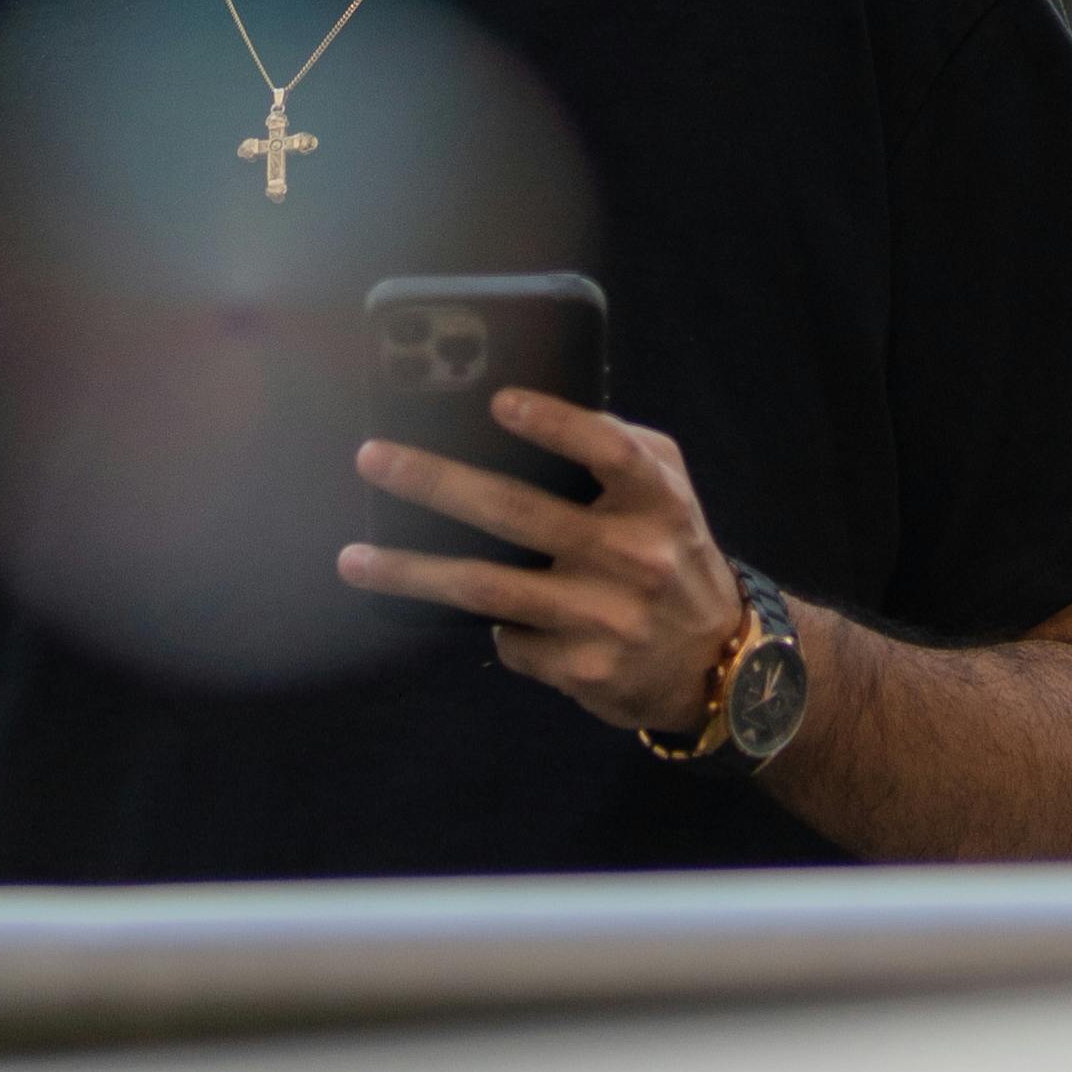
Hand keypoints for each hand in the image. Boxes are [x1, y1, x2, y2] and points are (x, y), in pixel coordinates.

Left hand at [340, 391, 752, 742]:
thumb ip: (618, 451)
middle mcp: (632, 557)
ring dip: (412, 572)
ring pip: (487, 588)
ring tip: (354, 558)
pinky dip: (486, 623)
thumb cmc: (672, 554)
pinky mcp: (579, 668)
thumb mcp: (668, 493)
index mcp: (656, 501)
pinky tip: (466, 614)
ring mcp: (603, 618)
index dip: (556, 424)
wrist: (717, 663)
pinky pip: (507, 639)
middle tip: (373, 459)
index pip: (609, 451)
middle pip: (518, 513)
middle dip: (437, 483)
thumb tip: (521, 416)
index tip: (498, 404)